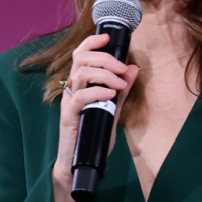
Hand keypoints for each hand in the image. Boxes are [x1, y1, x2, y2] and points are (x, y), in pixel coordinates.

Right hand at [47, 33, 138, 201]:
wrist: (78, 163)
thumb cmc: (93, 134)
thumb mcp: (112, 109)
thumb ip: (121, 90)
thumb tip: (133, 68)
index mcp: (80, 84)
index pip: (81, 54)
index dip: (92, 42)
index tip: (108, 39)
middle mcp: (71, 89)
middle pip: (80, 58)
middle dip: (104, 57)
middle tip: (122, 67)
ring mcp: (68, 102)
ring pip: (80, 74)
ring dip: (104, 74)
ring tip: (119, 83)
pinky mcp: (69, 117)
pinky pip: (80, 98)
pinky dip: (97, 92)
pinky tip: (111, 95)